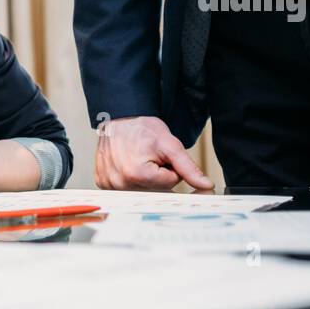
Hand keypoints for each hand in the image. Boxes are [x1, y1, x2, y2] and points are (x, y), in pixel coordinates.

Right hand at [95, 116, 213, 190]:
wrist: (119, 118)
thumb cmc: (142, 128)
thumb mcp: (170, 145)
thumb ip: (189, 168)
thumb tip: (206, 186)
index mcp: (137, 175)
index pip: (171, 183)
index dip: (171, 169)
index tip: (161, 156)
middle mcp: (120, 183)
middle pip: (156, 190)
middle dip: (158, 176)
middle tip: (150, 157)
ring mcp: (109, 184)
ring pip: (142, 190)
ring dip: (145, 178)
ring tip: (138, 160)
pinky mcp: (102, 182)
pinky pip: (126, 188)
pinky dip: (130, 179)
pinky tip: (127, 164)